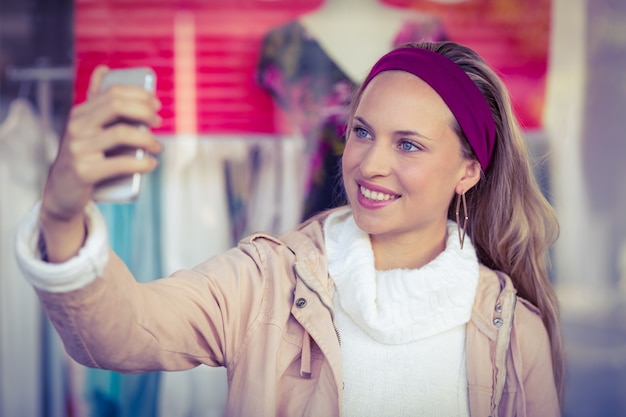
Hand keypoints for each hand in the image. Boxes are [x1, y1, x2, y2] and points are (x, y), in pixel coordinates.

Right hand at [39, 65, 162, 261]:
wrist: (63, 193)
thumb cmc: (83, 156)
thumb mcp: (85, 127)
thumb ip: (95, 101)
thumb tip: (104, 68)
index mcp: (79, 113)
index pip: (113, 92)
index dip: (140, 95)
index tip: (156, 105)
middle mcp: (76, 127)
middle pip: (117, 106)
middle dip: (145, 111)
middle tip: (158, 122)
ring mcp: (78, 149)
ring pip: (121, 134)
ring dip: (148, 139)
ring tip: (158, 147)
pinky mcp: (84, 172)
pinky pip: (120, 163)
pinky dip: (142, 163)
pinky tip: (152, 164)